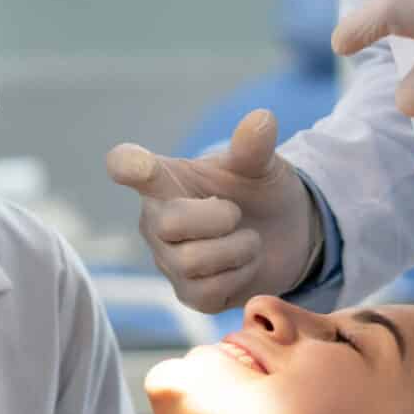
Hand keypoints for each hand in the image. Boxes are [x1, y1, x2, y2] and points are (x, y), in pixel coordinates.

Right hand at [106, 109, 322, 312]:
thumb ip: (254, 146)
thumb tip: (262, 119)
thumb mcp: (260, 165)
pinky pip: (209, 291)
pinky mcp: (188, 294)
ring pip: (192, 261)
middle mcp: (156, 219)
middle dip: (218, 217)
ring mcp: (169, 260)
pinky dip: (240, 276)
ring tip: (248, 239)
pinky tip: (245, 264)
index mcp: (164, 179)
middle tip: (236, 212)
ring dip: (237, 248)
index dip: (127, 166)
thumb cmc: (258, 192)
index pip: (127, 165)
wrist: (286, 236)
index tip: (131, 165)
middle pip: (168, 223)